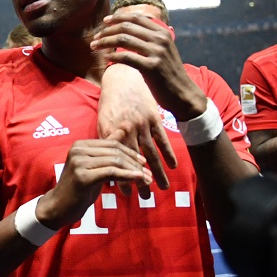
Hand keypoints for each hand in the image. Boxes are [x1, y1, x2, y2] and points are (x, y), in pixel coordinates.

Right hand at [37, 130, 150, 229]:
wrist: (59, 207)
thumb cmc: (78, 187)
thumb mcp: (94, 166)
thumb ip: (107, 149)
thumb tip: (123, 129)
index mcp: (80, 145)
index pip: (112, 144)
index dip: (130, 152)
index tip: (143, 162)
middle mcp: (78, 150)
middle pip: (114, 152)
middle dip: (134, 163)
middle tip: (148, 173)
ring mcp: (78, 162)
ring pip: (114, 162)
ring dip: (133, 171)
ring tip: (146, 179)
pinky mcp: (82, 176)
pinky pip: (111, 173)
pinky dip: (127, 176)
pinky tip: (138, 179)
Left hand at [92, 12, 206, 121]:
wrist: (182, 93)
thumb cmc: (168, 72)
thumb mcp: (163, 50)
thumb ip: (149, 39)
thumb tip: (128, 29)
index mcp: (162, 33)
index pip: (136, 18)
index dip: (118, 17)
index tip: (105, 22)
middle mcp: (160, 39)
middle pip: (127, 27)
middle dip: (107, 30)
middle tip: (95, 37)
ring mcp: (156, 53)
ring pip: (123, 40)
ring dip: (105, 42)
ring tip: (94, 46)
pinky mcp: (151, 67)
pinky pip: (126, 57)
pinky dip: (113, 56)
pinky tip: (106, 58)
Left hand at [98, 63, 175, 193]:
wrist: (123, 78)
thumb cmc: (110, 103)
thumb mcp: (103, 121)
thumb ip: (106, 142)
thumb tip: (107, 163)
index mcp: (111, 132)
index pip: (116, 160)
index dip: (121, 177)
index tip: (125, 194)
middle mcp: (127, 129)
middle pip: (134, 160)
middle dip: (140, 180)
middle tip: (145, 197)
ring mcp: (142, 123)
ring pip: (150, 153)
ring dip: (157, 171)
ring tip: (162, 187)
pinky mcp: (154, 118)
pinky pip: (163, 139)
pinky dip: (169, 153)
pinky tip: (173, 166)